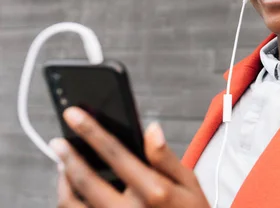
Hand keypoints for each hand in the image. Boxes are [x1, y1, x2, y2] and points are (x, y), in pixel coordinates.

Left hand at [50, 107, 209, 207]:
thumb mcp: (188, 183)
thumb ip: (166, 157)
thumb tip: (152, 129)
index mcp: (153, 192)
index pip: (115, 154)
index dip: (92, 132)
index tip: (75, 115)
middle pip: (86, 181)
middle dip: (68, 157)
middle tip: (57, 142)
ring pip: (73, 205)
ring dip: (64, 182)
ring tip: (62, 165)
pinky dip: (68, 201)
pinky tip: (71, 188)